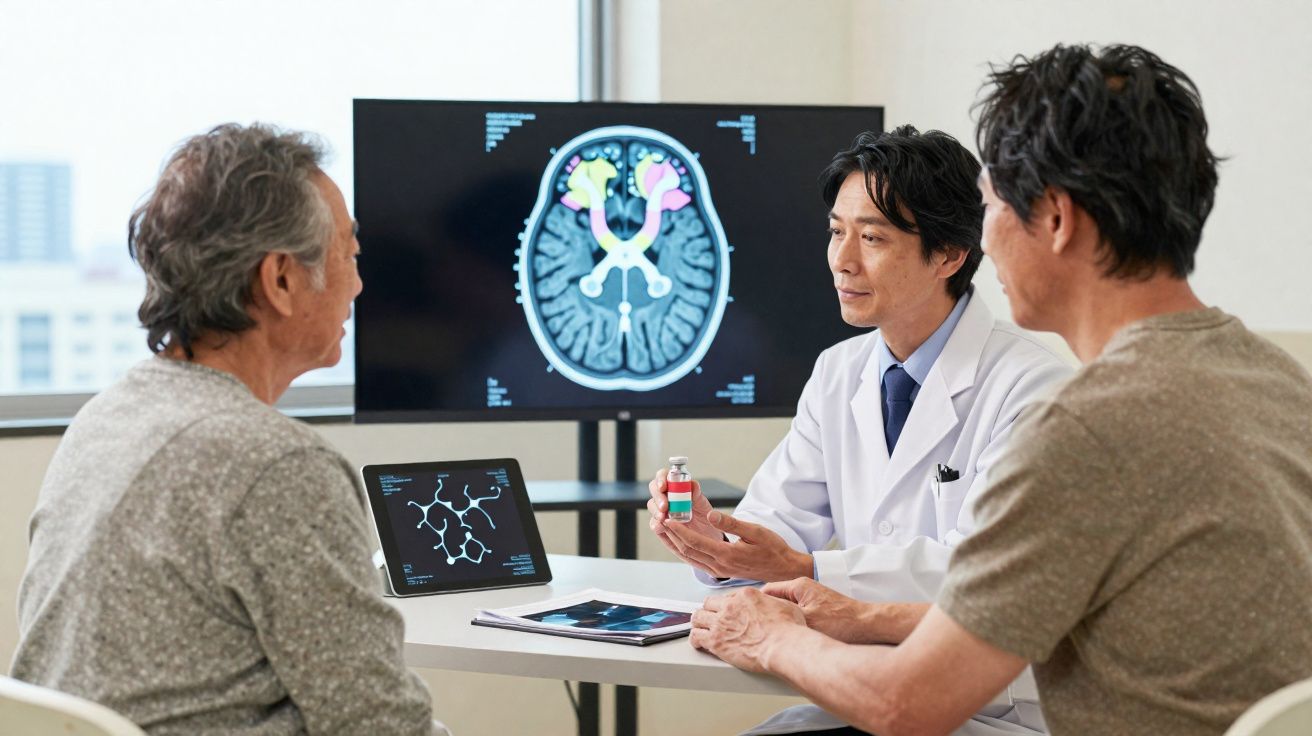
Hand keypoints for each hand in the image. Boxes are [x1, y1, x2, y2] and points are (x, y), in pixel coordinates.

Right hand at [646, 466, 718, 551]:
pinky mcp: (660, 525)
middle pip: (654, 489)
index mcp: (676, 486)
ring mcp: (661, 511)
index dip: (661, 478)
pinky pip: (654, 523)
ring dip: (656, 510)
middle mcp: (666, 496)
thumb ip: (697, 495)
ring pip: (652, 505)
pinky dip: (656, 524)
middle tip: (665, 506)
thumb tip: (693, 484)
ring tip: (663, 517)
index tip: (664, 486)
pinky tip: (660, 526)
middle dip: (658, 496)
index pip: (664, 476)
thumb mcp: (703, 505)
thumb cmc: (704, 517)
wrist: (707, 536)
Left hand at [662, 510, 812, 581]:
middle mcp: (719, 566)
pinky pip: (696, 561)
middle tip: (659, 521)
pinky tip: (679, 542)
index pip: (695, 542)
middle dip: (671, 536)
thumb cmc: (773, 549)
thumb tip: (712, 514)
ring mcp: (719, 571)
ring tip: (663, 530)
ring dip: (674, 544)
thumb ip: (732, 523)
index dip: (679, 530)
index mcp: (726, 555)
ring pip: (689, 557)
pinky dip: (684, 550)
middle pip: (687, 551)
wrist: (783, 569)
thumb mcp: (756, 531)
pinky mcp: (720, 571)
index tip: (667, 519)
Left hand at [690, 588, 806, 672]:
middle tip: (708, 617)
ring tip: (698, 627)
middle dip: (708, 611)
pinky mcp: (716, 641)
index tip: (725, 610)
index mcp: (745, 596)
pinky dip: (695, 639)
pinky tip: (697, 643)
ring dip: (698, 622)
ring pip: (698, 618)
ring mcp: (721, 623)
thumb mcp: (784, 605)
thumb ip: (773, 602)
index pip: (727, 597)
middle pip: (709, 604)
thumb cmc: (788, 630)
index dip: (725, 605)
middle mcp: (730, 606)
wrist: (782, 646)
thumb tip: (772, 604)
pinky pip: (696, 637)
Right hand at [762, 577, 877, 643]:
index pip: (766, 591)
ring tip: (767, 633)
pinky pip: (796, 614)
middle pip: (775, 599)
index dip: (753, 604)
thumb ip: (783, 617)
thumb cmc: (841, 622)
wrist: (868, 626)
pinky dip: (790, 623)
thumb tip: (763, 620)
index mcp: (799, 585)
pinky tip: (787, 636)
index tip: (744, 615)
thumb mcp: (806, 620)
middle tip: (752, 627)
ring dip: (778, 619)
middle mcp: (804, 589)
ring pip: (786, 608)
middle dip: (764, 612)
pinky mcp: (818, 610)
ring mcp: (812, 599)